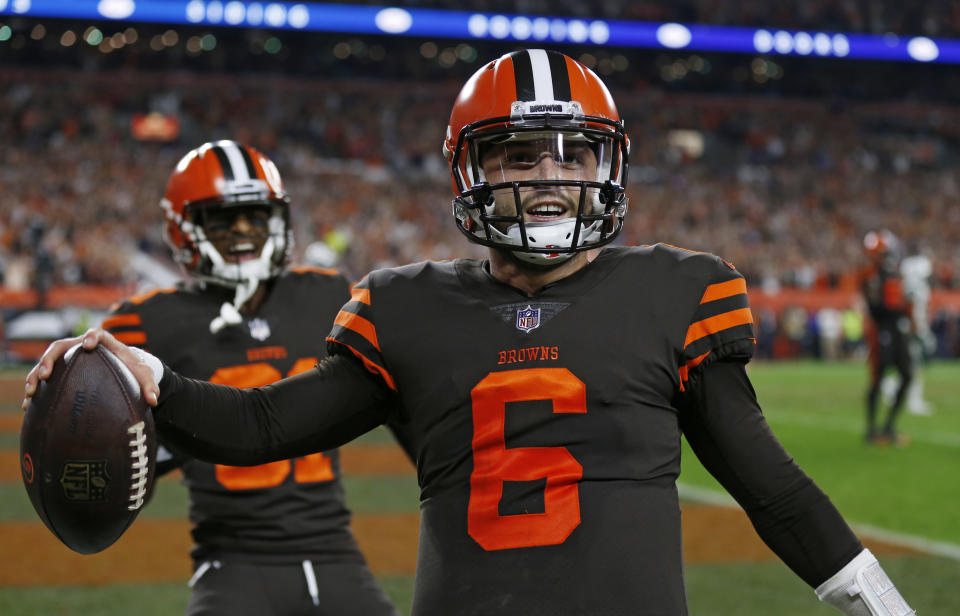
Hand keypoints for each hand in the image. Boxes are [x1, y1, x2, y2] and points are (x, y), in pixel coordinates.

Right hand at [23, 328, 159, 410]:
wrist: (120, 367)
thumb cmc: (132, 368)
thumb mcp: (143, 375)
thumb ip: (150, 385)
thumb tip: (154, 401)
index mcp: (103, 342)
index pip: (96, 334)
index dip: (90, 337)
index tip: (88, 345)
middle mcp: (81, 346)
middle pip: (61, 346)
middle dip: (50, 358)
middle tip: (45, 374)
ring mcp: (69, 356)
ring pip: (48, 361)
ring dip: (36, 374)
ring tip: (31, 391)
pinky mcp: (61, 369)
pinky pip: (44, 375)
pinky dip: (35, 387)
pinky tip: (28, 404)